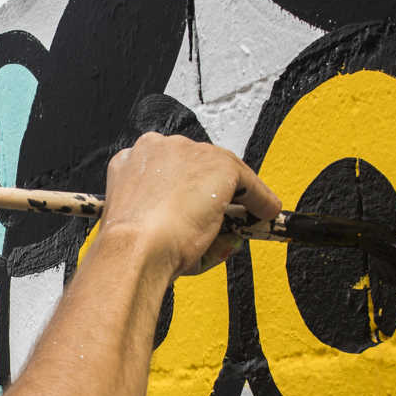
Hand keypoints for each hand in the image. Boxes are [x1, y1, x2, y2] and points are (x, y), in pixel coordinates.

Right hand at [100, 132, 284, 275]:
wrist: (136, 247)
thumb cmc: (133, 245)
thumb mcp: (147, 229)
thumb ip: (177, 222)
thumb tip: (220, 237)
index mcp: (131, 161)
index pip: (168, 167)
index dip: (185, 188)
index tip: (196, 204)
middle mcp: (158, 148)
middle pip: (196, 163)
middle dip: (209, 187)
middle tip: (222, 213)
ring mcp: (189, 152)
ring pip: (222, 169)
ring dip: (235, 192)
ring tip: (248, 215)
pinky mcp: (219, 164)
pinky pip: (248, 182)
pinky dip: (260, 199)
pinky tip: (264, 214)